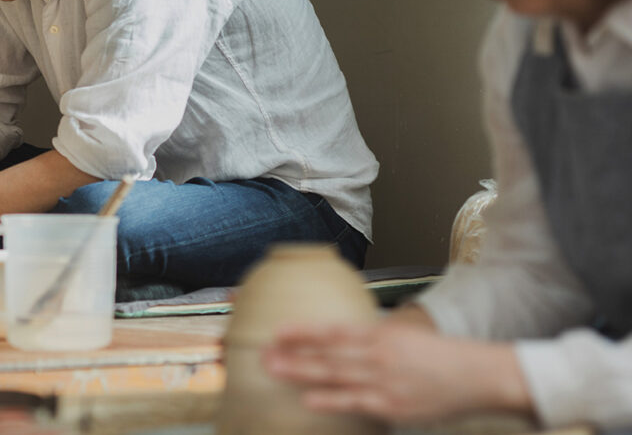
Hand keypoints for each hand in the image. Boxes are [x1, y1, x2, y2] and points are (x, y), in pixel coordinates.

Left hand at [261, 321, 531, 423]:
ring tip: (274, 370)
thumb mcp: (402, 335)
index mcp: (380, 334)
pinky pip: (355, 403)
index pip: (333, 331)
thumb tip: (341, 336)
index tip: (277, 331)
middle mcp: (378, 355)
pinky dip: (331, 400)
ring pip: (334, 376)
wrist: (477, 376)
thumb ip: (371, 337)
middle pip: (326, 354)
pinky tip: (308, 399)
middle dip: (292, 354)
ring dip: (301, 373)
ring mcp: (383, 381)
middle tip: (262, 354)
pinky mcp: (392, 407)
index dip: (304, 331)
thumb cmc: (438, 355)